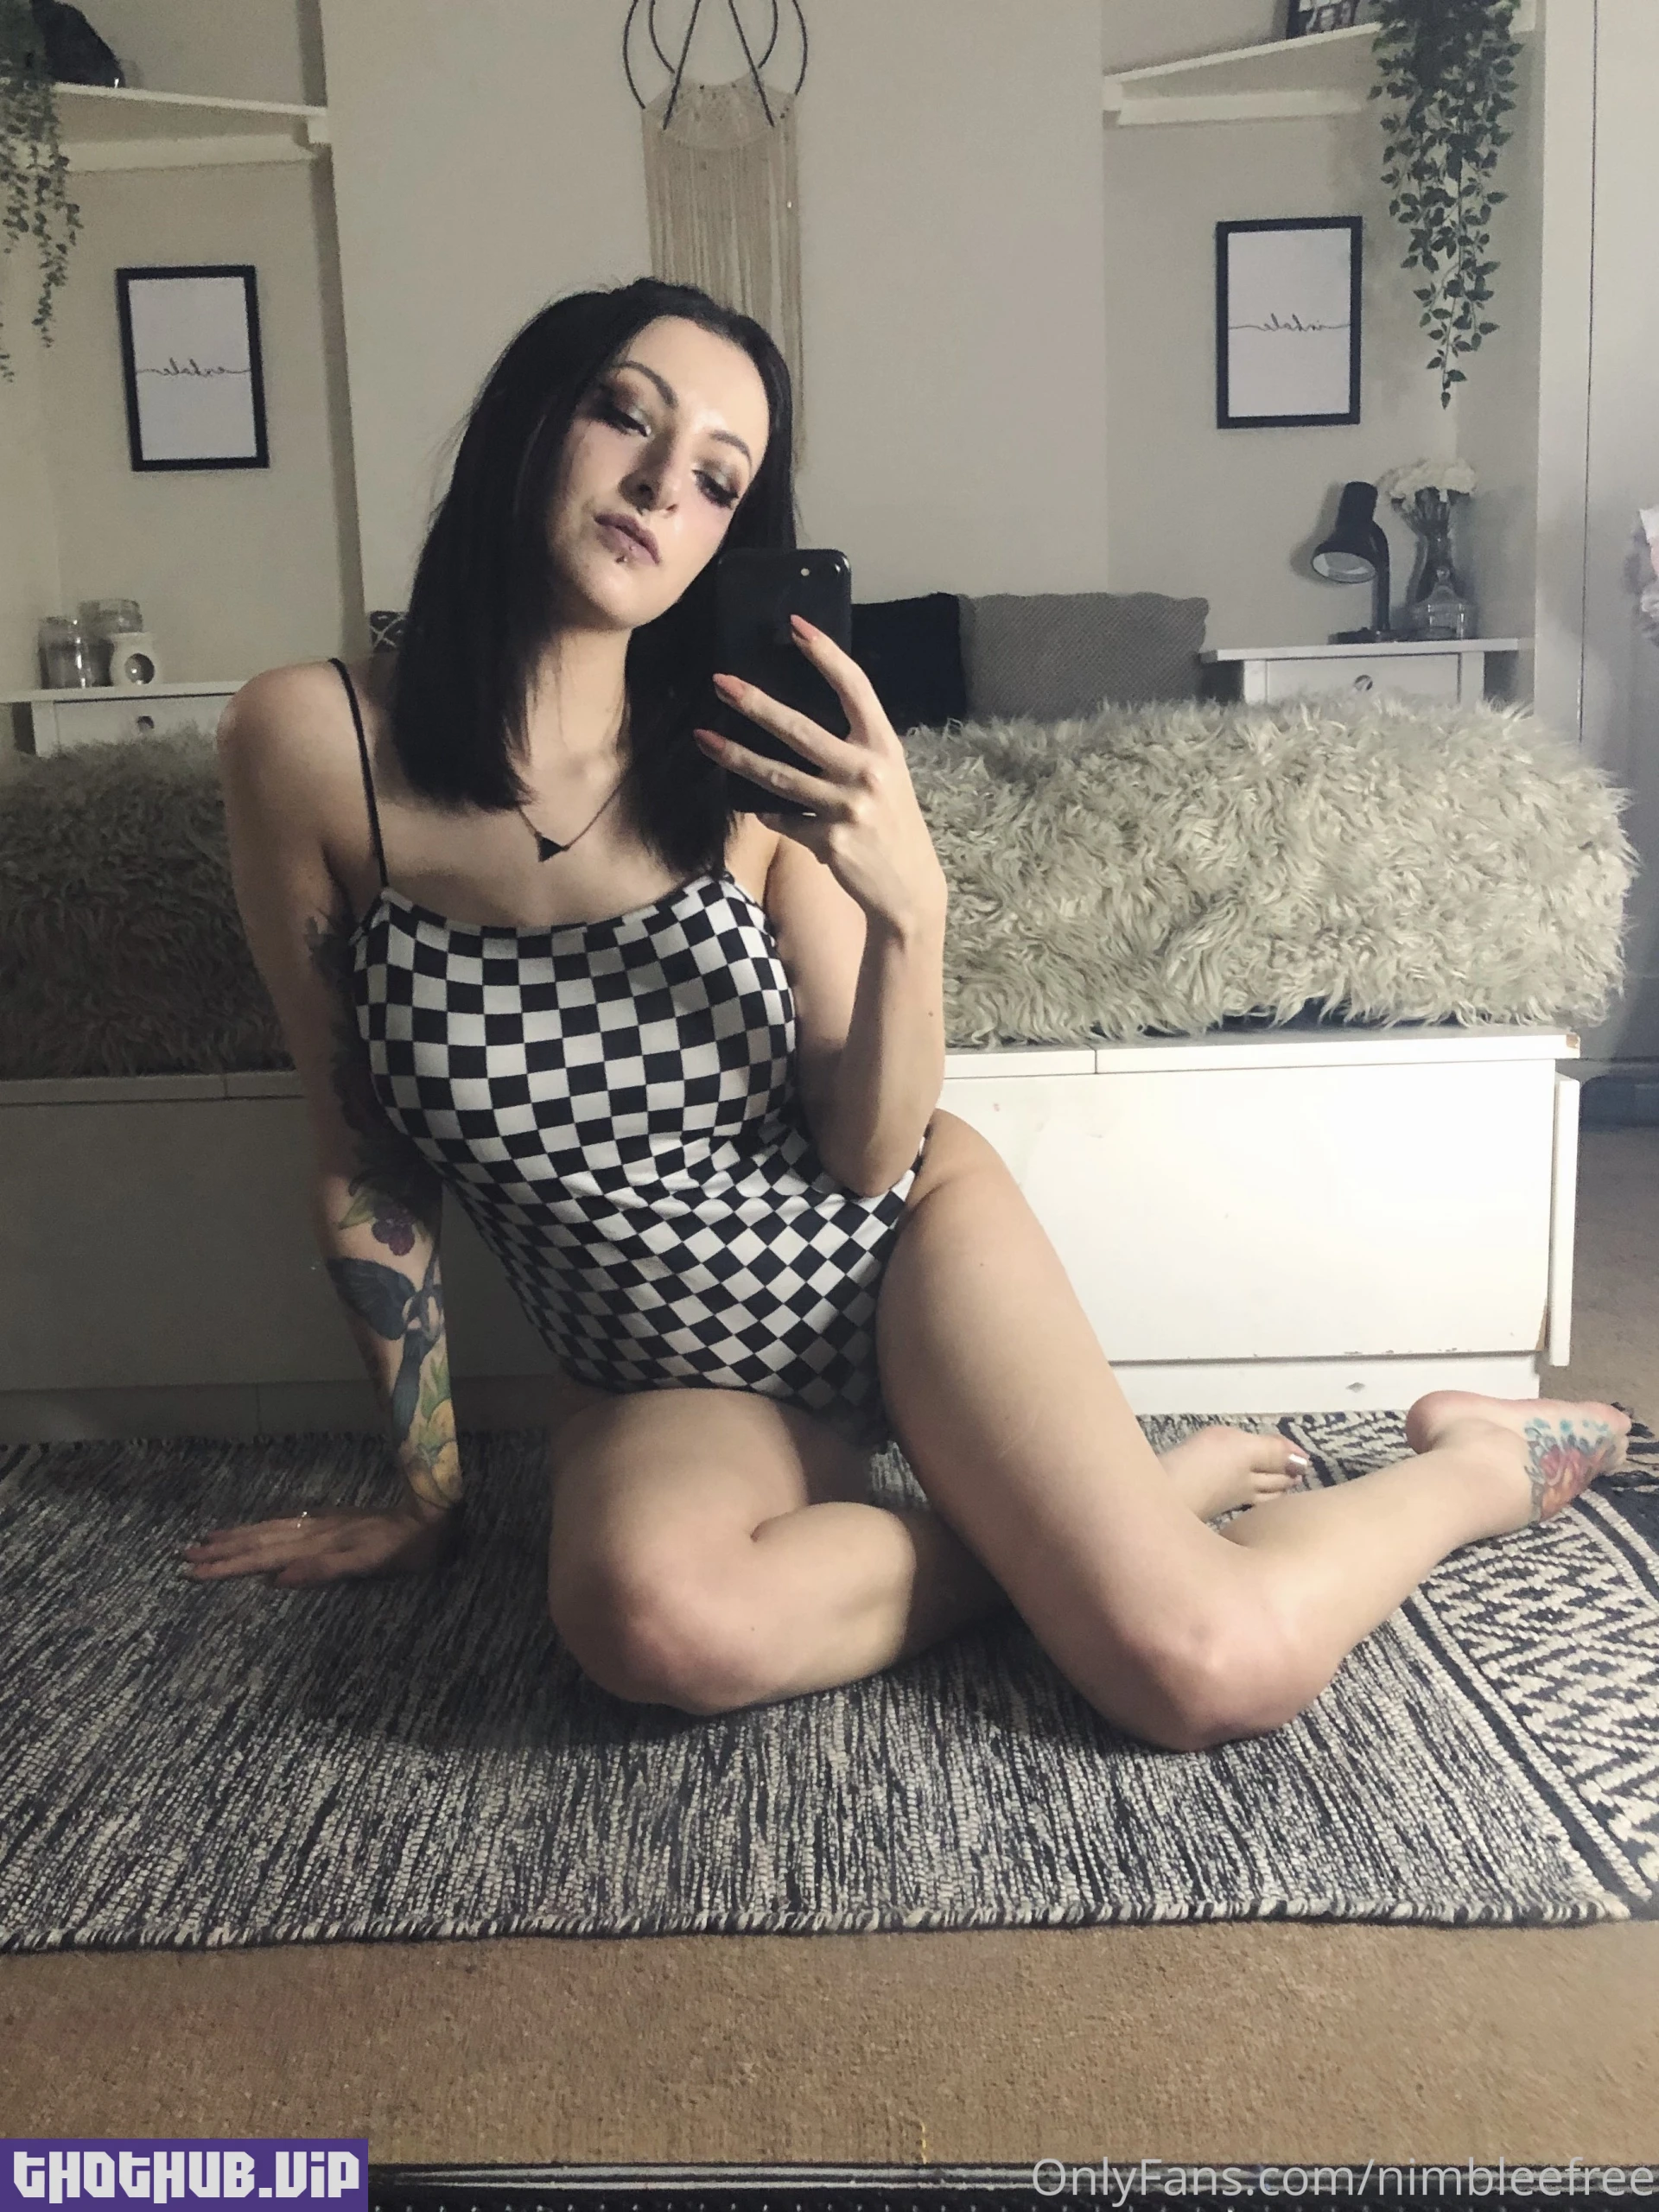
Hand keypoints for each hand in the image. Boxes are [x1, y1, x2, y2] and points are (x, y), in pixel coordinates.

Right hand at [182, 1501, 460, 1586]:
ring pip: (269, 1530)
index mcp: (316, 1546)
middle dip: (221, 1552)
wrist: (430, 1516)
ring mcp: (322, 1524)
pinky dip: (264, 1528)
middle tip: (184, 1557)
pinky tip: (258, 1528)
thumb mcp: (368, 1566)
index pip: (262, 1559)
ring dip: (236, 1537)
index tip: (193, 1571)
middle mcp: (313, 1532)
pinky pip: (287, 1524)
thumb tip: (278, 1579)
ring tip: (207, 1539)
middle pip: (258, 1542)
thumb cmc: (403, 1550)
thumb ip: (324, 1570)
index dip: (227, 1566)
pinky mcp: (332, 1520)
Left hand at [695, 615, 947, 935]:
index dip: (826, 654)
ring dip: (736, 757)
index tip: (796, 626)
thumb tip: (796, 725)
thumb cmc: (892, 826)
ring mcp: (848, 808)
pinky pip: (782, 820)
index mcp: (884, 746)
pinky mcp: (829, 842)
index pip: (855, 688)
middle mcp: (868, 771)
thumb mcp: (885, 779)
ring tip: (704, 739)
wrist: (909, 891)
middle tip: (721, 682)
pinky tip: (760, 810)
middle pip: (801, 729)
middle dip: (756, 703)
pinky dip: (769, 815)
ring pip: (778, 777)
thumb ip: (852, 750)